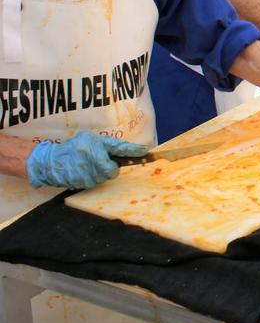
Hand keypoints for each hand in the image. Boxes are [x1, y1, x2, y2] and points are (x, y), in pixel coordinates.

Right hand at [26, 131, 148, 188]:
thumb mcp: (89, 139)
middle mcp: (91, 156)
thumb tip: (128, 152)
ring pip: (103, 178)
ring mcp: (85, 171)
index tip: (146, 152)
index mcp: (95, 143)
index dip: (133, 151)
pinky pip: (93, 184)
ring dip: (99, 174)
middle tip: (101, 164)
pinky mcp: (79, 182)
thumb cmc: (73, 147)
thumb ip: (107, 145)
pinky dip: (90, 179)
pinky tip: (81, 173)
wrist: (50, 161)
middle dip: (110, 169)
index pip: (119, 147)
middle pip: (112, 171)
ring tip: (87, 166)